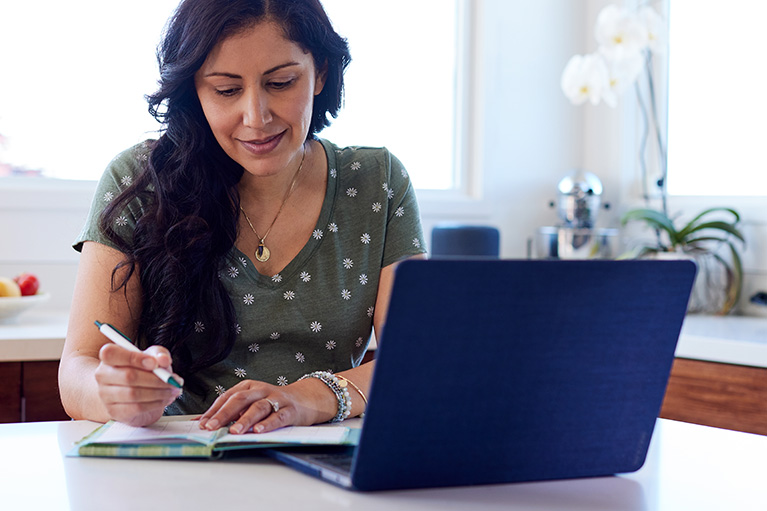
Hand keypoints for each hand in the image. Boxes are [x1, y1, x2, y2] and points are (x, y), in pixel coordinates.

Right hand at [94, 343, 182, 426]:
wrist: (133, 395)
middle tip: (172, 381)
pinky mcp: (115, 411)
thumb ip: (159, 354)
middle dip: (156, 379)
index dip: (133, 357)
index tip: (154, 363)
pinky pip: (137, 408)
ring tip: (172, 390)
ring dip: (158, 392)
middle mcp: (103, 375)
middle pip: (128, 376)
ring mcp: (106, 395)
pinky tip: (164, 399)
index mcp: (109, 357)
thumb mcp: (152, 356)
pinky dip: (155, 403)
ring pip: (133, 394)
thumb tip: (164, 360)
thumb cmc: (142, 371)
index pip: (111, 353)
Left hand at [198, 378, 334, 433]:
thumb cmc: (273, 403)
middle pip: (240, 400)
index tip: (202, 423)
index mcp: (249, 387)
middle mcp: (261, 390)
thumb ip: (231, 411)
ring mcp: (276, 399)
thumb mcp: (251, 402)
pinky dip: (268, 423)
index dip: (214, 410)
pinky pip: (278, 416)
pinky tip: (259, 431)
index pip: (227, 397)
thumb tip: (203, 422)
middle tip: (211, 427)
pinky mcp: (290, 410)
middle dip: (223, 414)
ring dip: (245, 420)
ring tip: (234, 431)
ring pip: (258, 408)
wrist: (305, 399)